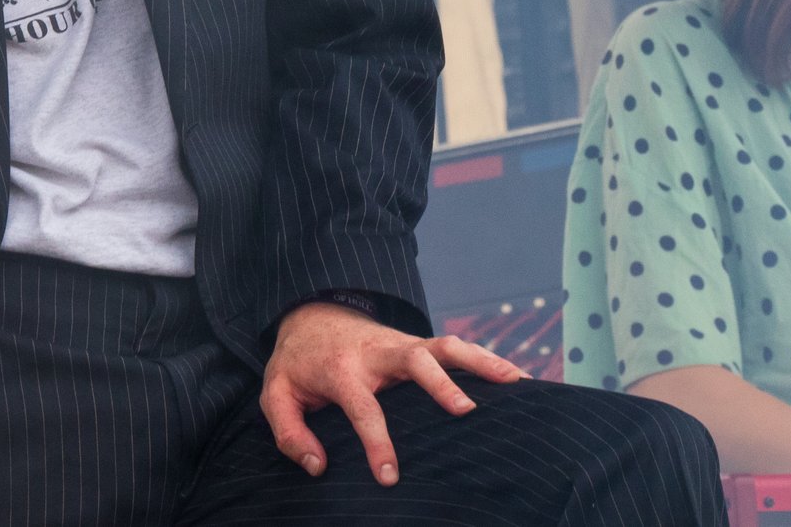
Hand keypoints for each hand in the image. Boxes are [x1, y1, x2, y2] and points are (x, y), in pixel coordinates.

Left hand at [260, 301, 524, 484]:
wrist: (312, 314)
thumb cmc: (297, 362)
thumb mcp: (276, 394)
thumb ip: (290, 433)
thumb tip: (318, 466)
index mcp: (341, 370)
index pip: (363, 408)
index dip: (377, 444)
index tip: (390, 477)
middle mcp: (377, 353)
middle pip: (413, 361)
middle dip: (440, 383)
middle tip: (465, 410)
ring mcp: (401, 344)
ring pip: (444, 346)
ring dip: (479, 361)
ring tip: (514, 381)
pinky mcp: (417, 343)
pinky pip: (454, 348)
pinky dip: (484, 358)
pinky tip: (514, 376)